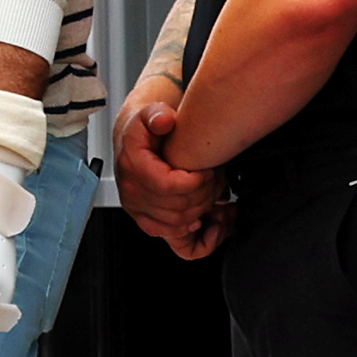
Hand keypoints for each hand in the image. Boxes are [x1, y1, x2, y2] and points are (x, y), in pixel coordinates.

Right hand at [114, 89, 231, 258]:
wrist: (135, 143)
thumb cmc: (145, 131)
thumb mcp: (149, 113)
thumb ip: (156, 114)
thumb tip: (165, 121)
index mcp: (134, 170)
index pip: (171, 187)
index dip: (198, 182)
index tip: (210, 170)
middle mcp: (134, 196)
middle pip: (179, 209)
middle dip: (207, 196)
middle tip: (221, 181)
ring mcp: (141, 212)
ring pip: (179, 227)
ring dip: (206, 214)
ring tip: (223, 200)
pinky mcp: (150, 223)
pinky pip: (177, 244)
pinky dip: (198, 239)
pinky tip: (212, 223)